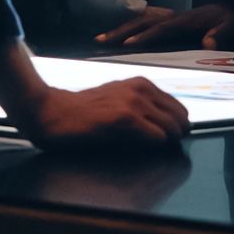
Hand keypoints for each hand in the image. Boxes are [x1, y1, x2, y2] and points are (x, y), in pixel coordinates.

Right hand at [14, 79, 191, 149]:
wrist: (52, 112)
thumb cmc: (82, 112)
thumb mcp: (117, 100)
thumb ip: (141, 107)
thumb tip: (165, 126)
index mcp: (141, 84)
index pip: (178, 107)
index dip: (176, 126)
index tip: (167, 138)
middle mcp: (141, 88)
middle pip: (181, 117)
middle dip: (177, 135)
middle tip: (162, 148)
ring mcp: (134, 102)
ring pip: (173, 127)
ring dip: (167, 142)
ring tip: (151, 149)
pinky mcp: (125, 118)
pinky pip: (157, 137)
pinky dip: (155, 146)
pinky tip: (140, 148)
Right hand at [95, 3, 233, 49]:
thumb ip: (225, 33)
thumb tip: (208, 42)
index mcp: (189, 20)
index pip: (164, 28)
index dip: (147, 35)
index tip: (129, 44)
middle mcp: (176, 17)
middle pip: (145, 21)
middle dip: (123, 30)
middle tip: (102, 40)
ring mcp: (170, 19)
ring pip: (141, 21)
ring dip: (121, 29)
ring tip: (100, 39)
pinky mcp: (168, 24)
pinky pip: (145, 24)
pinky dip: (129, 28)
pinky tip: (115, 38)